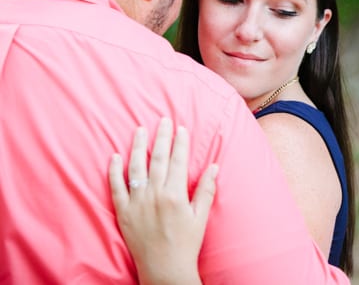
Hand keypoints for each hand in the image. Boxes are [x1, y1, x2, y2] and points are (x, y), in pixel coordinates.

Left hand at [109, 118, 217, 284]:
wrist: (164, 269)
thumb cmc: (186, 243)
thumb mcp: (201, 216)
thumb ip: (206, 189)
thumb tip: (214, 166)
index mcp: (175, 194)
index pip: (177, 161)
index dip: (179, 143)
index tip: (181, 128)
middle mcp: (154, 195)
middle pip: (157, 159)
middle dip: (161, 137)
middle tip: (163, 120)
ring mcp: (136, 203)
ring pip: (135, 168)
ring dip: (138, 147)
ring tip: (139, 130)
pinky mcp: (123, 212)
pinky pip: (116, 187)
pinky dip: (114, 171)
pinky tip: (114, 156)